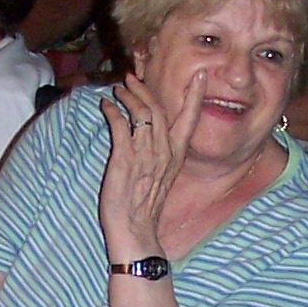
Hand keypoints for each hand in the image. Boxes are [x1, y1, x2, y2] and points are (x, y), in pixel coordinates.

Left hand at [98, 69, 200, 264]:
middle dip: (145, 89)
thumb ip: (159, 156)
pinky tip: (106, 106)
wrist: (135, 230)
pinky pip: (119, 125)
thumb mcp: (161, 178)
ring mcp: (145, 154)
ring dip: (128, 97)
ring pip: (141, 113)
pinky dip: (112, 111)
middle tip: (132, 77)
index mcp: (176, 156)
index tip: (201, 75)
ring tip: (117, 89)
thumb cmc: (145, 209)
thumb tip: (149, 140)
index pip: (190, 119)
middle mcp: (164, 151)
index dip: (196, 96)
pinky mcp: (124, 158)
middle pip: (159, 109)